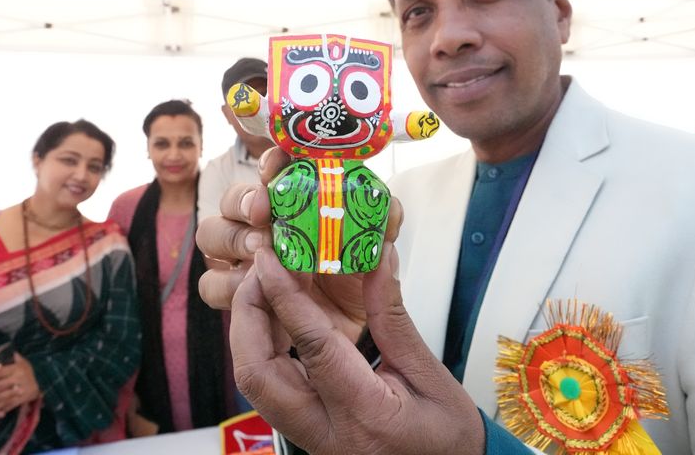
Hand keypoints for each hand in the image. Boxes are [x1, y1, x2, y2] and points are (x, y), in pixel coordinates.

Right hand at [196, 147, 403, 343]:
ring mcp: (244, 257)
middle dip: (243, 200)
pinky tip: (252, 287)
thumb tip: (388, 208)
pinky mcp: (235, 291)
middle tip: (263, 215)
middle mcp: (263, 224)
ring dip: (231, 238)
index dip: (270, 162)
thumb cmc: (359, 283)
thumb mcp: (377, 255)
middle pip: (232, 198)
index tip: (276, 168)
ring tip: (257, 251)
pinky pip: (210, 282)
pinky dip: (227, 283)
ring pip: (212, 234)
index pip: (273, 169)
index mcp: (295, 202)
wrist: (352, 338)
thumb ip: (383, 229)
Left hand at [231, 242, 484, 454]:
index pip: (313, 347)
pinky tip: (275, 317)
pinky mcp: (304, 434)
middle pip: (257, 374)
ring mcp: (309, 438)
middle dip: (246, 316)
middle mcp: (325, 432)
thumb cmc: (448, 436)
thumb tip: (376, 259)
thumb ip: (393, 317)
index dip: (286, 297)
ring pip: (254, 383)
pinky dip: (262, 346)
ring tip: (264, 285)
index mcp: (365, 414)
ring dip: (249, 330)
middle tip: (259, 271)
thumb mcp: (430, 374)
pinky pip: (267, 388)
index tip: (271, 258)